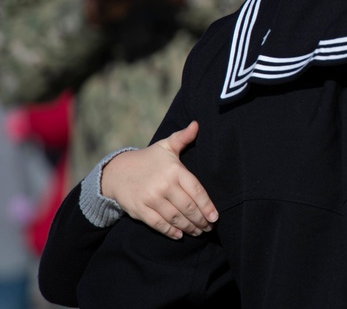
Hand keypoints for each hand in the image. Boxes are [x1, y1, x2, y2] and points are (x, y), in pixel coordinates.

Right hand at [101, 121, 217, 239]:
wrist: (117, 172)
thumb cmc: (148, 159)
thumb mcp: (166, 146)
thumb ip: (183, 137)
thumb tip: (197, 124)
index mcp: (174, 170)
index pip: (196, 190)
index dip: (207, 205)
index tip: (215, 216)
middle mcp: (164, 185)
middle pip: (188, 207)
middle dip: (201, 220)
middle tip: (209, 227)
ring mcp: (151, 198)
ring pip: (175, 217)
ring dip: (189, 227)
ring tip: (198, 232)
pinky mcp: (140, 210)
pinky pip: (158, 224)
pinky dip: (170, 231)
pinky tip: (179, 235)